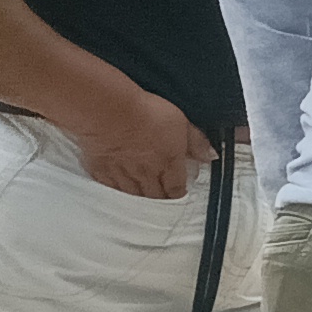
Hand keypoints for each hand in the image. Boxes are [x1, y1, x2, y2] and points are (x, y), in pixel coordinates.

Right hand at [74, 94, 212, 198]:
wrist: (109, 111)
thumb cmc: (144, 113)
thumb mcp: (180, 121)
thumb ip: (196, 142)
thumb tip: (210, 155)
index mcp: (169, 163)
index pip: (176, 189)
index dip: (178, 194)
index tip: (178, 194)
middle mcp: (146, 174)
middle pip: (155, 197)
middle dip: (161, 200)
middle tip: (163, 200)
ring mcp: (122, 174)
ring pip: (134, 196)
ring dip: (141, 199)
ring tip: (144, 198)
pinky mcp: (100, 171)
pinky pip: (111, 189)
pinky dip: (117, 192)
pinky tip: (119, 191)